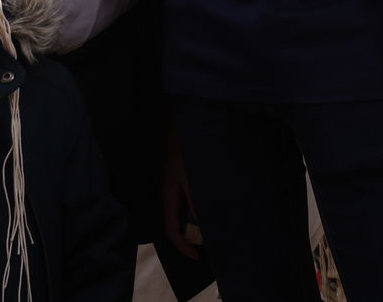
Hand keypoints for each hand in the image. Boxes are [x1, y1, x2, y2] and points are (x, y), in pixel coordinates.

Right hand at [161, 121, 200, 259]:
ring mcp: (174, 185)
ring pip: (182, 211)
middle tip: (209, 244)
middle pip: (176, 223)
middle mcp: (169, 194)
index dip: (182, 247)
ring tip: (213, 228)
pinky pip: (187, 199)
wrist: (177, 125)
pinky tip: (211, 206)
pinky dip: (198, 207)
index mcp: (169, 196)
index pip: (171, 230)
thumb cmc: (184, 149)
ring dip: (196, 222)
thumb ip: (196, 199)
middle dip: (190, 236)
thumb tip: (202, 224)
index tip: (196, 256)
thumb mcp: (191, 175)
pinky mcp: (180, 177)